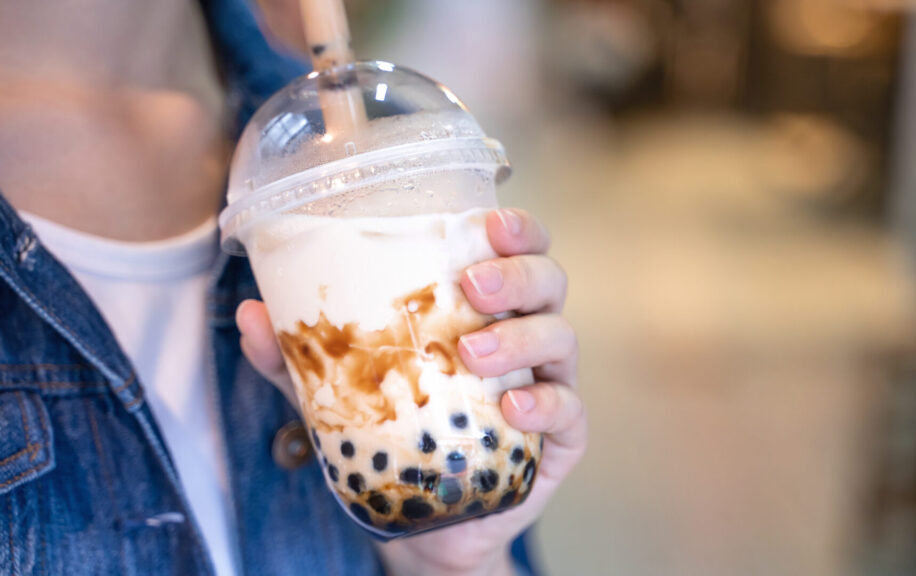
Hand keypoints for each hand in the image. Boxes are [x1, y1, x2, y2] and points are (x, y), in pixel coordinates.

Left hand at [236, 208, 585, 575]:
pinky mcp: (562, 437)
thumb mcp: (345, 390)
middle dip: (518, 273)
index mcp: (487, 306)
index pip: (518, 248)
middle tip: (473, 285)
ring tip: (471, 352)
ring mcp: (549, 383)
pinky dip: (546, 403)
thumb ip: (303, 355)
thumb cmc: (401, 432)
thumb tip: (251, 314)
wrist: (432, 520)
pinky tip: (513, 408)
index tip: (488, 222)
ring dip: (519, 337)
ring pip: (560, 337)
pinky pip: (570, 409)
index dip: (516, 227)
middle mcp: (526, 334)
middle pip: (549, 280)